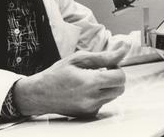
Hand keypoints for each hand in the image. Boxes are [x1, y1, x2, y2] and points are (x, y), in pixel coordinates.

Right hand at [13, 45, 128, 117]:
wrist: (39, 94)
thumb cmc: (57, 73)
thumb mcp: (79, 59)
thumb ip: (104, 56)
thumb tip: (124, 49)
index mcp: (90, 83)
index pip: (120, 77)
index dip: (117, 67)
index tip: (107, 64)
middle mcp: (92, 99)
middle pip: (120, 88)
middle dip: (116, 77)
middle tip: (102, 70)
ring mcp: (91, 109)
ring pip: (113, 95)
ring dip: (108, 85)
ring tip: (91, 79)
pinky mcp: (89, 114)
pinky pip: (103, 102)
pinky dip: (100, 94)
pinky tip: (85, 89)